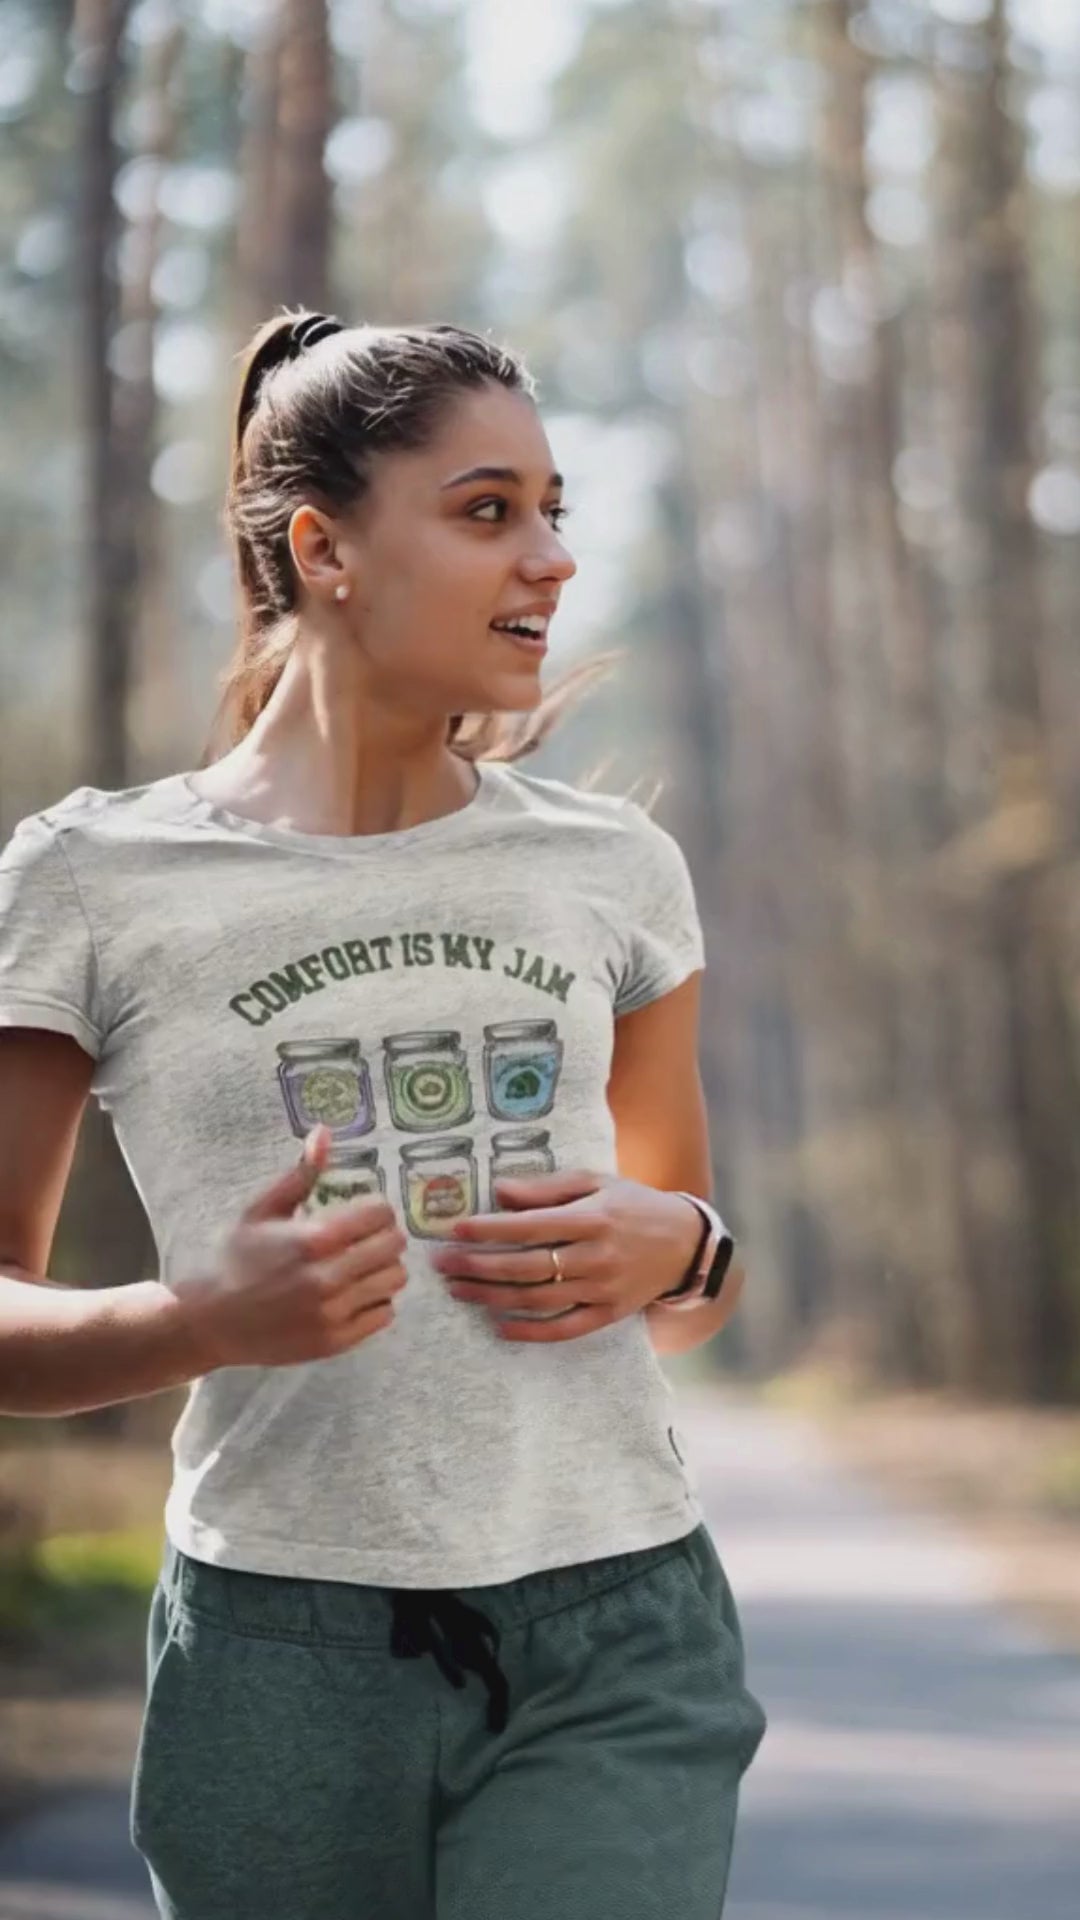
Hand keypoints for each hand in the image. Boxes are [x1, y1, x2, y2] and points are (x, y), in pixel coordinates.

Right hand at [179, 1126, 408, 1370]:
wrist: (211, 1320)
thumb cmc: (236, 1258)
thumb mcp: (262, 1210)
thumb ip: (301, 1174)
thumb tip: (324, 1131)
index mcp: (314, 1239)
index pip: (380, 1214)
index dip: (377, 1209)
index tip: (365, 1213)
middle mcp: (329, 1277)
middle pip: (394, 1246)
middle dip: (384, 1236)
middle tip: (366, 1239)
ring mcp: (334, 1313)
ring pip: (394, 1280)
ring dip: (384, 1269)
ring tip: (361, 1266)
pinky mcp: (336, 1341)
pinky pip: (384, 1315)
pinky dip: (376, 1302)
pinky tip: (354, 1294)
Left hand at [431, 1168, 702, 1342]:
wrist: (685, 1243)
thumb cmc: (632, 1204)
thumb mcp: (596, 1181)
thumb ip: (547, 1188)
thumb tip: (500, 1192)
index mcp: (593, 1217)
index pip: (531, 1226)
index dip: (490, 1230)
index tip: (455, 1229)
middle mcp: (597, 1256)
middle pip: (528, 1266)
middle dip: (479, 1266)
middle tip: (442, 1265)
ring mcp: (603, 1289)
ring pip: (539, 1299)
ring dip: (493, 1298)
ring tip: (458, 1290)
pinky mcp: (609, 1314)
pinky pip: (565, 1328)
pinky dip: (531, 1331)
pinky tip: (499, 1326)